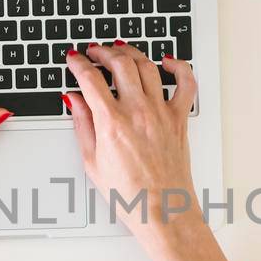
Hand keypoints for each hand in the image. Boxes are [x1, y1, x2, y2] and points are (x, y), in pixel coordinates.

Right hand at [64, 41, 200, 245]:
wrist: (161, 210)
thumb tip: (74, 100)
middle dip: (102, 51)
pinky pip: (186, 83)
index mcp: (112, 123)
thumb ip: (82, 124)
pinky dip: (178, 66)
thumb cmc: (129, 194)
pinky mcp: (179, 118)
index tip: (74, 58)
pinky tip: (166, 62)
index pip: (90, 78)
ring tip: (120, 51)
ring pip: (147, 66)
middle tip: (94, 51)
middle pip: (119, 63)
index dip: (78, 63)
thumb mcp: (92, 161)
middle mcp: (138, 112)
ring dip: (130, 52)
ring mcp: (161, 113)